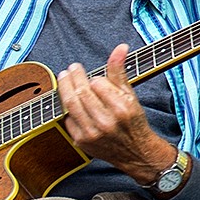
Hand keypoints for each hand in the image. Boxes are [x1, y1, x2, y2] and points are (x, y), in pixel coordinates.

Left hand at [59, 46, 176, 182]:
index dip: (95, 78)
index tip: (95, 78)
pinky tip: (69, 100)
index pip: (98, 84)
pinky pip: (68, 119)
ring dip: (64, 88)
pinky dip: (67, 108)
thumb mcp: (130, 95)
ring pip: (71, 104)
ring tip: (64, 77)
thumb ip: (120, 71)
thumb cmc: (133, 121)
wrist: (135, 152)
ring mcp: (92, 133)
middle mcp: (106, 122)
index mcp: (121, 109)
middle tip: (72, 68)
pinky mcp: (81, 141)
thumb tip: (120, 47)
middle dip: (74, 77)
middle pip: (81, 93)